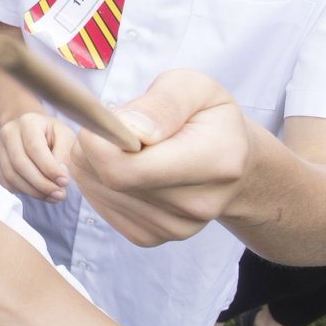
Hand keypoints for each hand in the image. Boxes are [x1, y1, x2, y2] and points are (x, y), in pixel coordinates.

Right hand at [0, 112, 74, 201]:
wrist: (31, 129)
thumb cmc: (52, 133)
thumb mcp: (65, 136)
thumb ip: (64, 154)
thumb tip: (60, 177)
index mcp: (27, 121)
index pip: (35, 148)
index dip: (50, 168)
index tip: (65, 182)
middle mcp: (8, 132)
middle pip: (20, 164)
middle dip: (42, 184)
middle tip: (60, 195)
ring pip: (11, 176)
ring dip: (33, 191)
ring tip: (53, 196)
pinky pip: (6, 181)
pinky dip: (23, 191)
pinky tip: (40, 193)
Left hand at [71, 70, 251, 246]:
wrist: (232, 161)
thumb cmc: (208, 117)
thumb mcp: (195, 88)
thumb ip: (162, 103)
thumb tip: (130, 129)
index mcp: (215, 161)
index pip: (128, 166)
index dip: (101, 139)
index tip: (109, 119)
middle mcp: (197, 203)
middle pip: (108, 179)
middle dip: (94, 146)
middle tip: (113, 126)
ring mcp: (175, 227)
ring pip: (98, 190)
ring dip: (94, 161)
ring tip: (123, 145)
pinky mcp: (152, 237)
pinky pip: (101, 205)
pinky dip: (98, 181)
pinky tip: (123, 165)